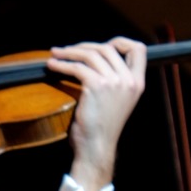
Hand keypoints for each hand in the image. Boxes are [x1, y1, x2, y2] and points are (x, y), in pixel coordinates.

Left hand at [50, 38, 151, 190]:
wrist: (96, 147)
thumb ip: (115, 80)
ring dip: (70, 52)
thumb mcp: (118, 100)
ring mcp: (114, 82)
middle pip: (108, 48)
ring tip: (56, 54)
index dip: (119, 42)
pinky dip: (62, 64)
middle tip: (67, 50)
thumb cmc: (102, 127)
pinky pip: (77, 67)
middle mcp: (129, 80)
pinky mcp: (96, 86)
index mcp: (137, 83)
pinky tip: (52, 66)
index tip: (100, 45)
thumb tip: (95, 57)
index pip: (138, 49)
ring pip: (91, 54)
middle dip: (85, 46)